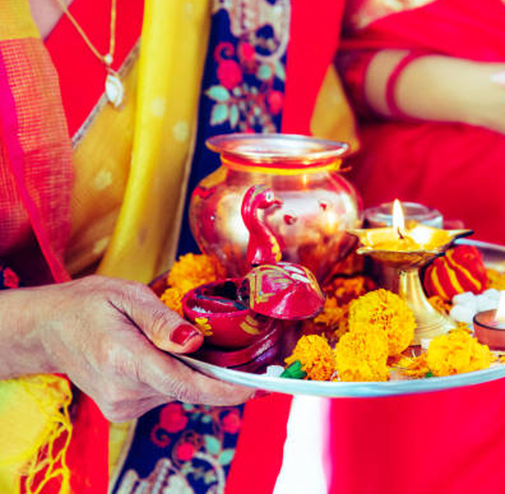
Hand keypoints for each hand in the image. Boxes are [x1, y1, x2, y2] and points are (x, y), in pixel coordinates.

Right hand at [1, 275, 254, 421]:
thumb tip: (196, 342)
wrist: (48, 330)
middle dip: (213, 371)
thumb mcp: (125, 295)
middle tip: (232, 348)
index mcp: (123, 359)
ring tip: (179, 341)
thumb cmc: (87, 305)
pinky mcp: (123, 411)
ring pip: (178, 391)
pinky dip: (175, 376)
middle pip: (187, 387)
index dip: (224, 390)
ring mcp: (121, 406)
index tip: (254, 387)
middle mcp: (122, 391)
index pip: (184, 384)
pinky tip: (162, 355)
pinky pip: (165, 393)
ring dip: (190, 370)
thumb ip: (161, 320)